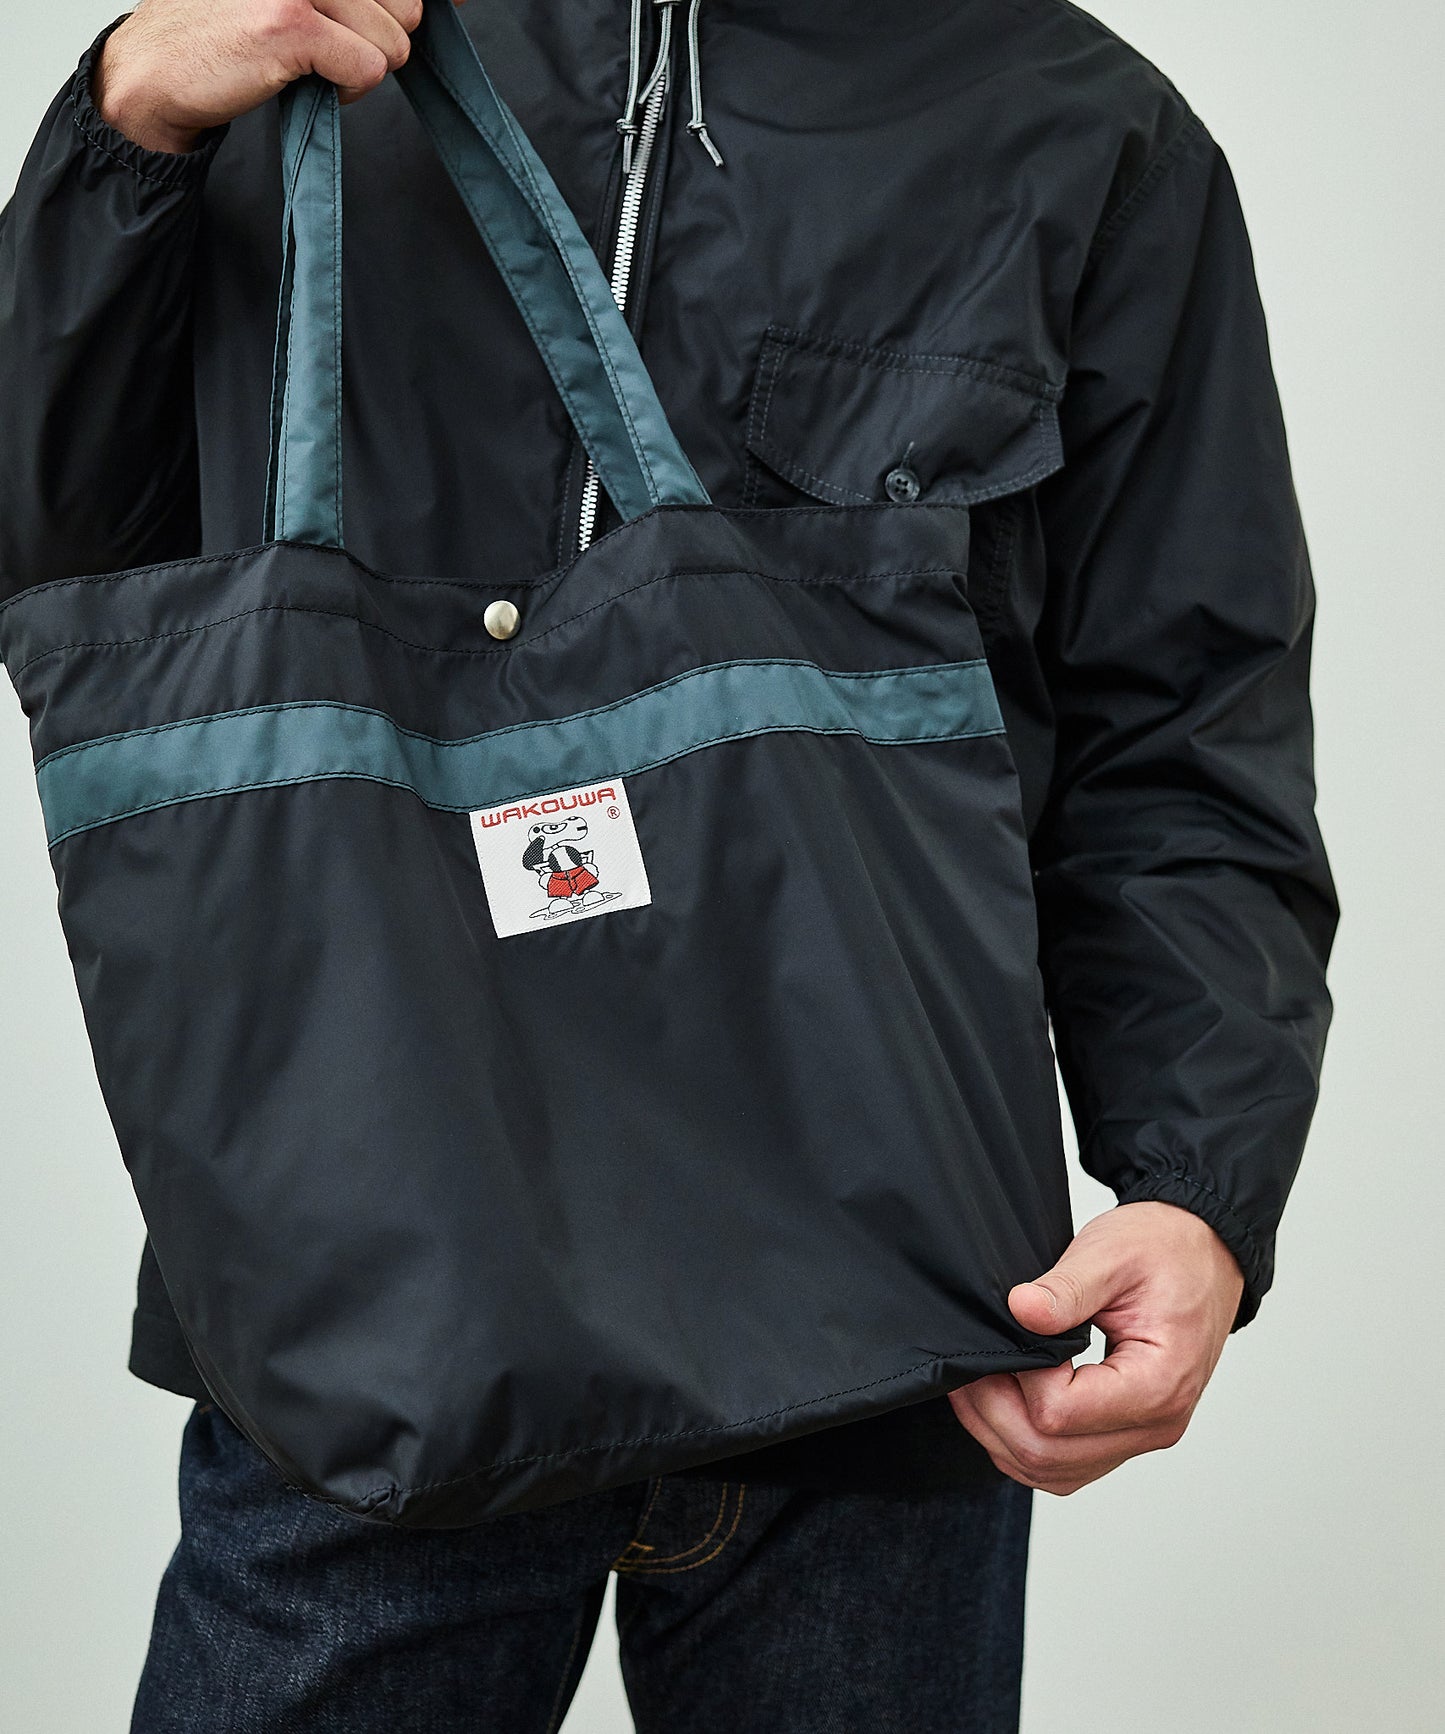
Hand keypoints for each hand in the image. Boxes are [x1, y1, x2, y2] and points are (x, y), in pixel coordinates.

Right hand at [94, 0, 467, 155]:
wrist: (159, 68)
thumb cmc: (232, 30)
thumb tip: (434, 6)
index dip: (403, 11)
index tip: (423, 18)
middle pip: (407, 8)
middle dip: (376, 39)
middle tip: (323, 43)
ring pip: (392, 44)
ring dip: (358, 68)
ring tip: (307, 60)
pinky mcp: (292, 23)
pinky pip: (367, 71)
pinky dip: (343, 91)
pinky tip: (301, 79)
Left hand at [949, 1201, 1244, 1494]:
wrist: (1204, 1253)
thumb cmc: (1166, 1250)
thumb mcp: (1112, 1253)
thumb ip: (1066, 1287)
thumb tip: (1020, 1310)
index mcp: (1158, 1384)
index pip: (1060, 1412)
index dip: (1020, 1378)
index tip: (1012, 1334)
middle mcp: (1155, 1425)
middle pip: (1048, 1455)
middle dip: (992, 1412)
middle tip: (971, 1364)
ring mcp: (1141, 1434)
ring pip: (1051, 1471)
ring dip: (1001, 1434)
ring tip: (978, 1381)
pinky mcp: (1125, 1432)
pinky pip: (1064, 1464)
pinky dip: (1023, 1442)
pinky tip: (1003, 1400)